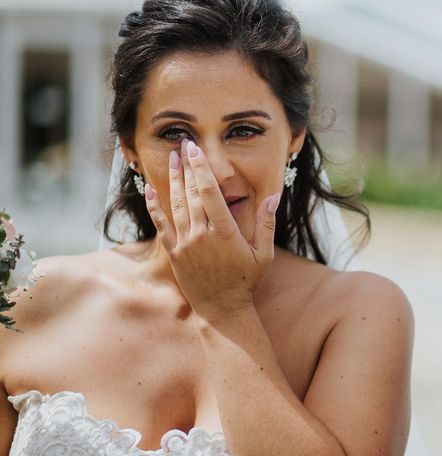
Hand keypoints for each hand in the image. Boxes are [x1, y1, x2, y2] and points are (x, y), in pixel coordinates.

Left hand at [144, 139, 280, 320]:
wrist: (221, 309)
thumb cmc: (246, 281)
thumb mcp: (264, 254)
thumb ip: (267, 223)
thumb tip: (274, 196)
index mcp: (225, 232)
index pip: (209, 192)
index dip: (201, 168)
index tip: (195, 149)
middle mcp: (202, 234)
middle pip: (191, 192)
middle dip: (187, 166)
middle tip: (183, 144)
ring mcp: (185, 244)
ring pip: (176, 204)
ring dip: (172, 180)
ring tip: (171, 159)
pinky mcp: (174, 253)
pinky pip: (162, 225)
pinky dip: (154, 207)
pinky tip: (149, 190)